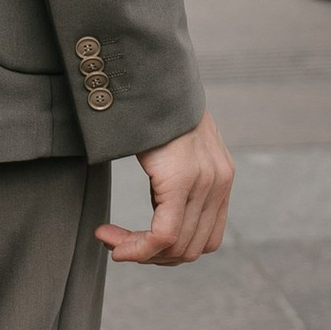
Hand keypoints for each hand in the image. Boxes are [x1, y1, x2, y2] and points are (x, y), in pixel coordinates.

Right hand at [99, 113, 234, 264]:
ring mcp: (205, 182)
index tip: (136, 243)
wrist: (149, 73)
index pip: (204, 240)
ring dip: (138, 251)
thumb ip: (178, 178)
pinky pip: (163, 235)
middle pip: (190, 250)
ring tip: (109, 238)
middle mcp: (220, 183)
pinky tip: (110, 238)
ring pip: (175, 247)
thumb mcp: (174, 147)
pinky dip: (136, 246)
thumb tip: (161, 207)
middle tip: (115, 244)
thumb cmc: (152, 108)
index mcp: (221, 178)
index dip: (169, 252)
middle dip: (150, 256)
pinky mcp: (182, 179)